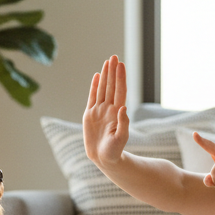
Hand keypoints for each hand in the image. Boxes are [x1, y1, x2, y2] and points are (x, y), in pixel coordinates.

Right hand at [82, 55, 129, 171]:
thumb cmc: (115, 151)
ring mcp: (100, 111)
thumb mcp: (121, 138)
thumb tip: (123, 108)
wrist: (104, 158)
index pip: (120, 91)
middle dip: (113, 71)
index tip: (120, 65)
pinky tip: (97, 76)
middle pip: (112, 86)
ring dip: (105, 75)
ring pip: (103, 89)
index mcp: (118, 112)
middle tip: (114, 56)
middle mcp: (109, 109)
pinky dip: (94, 86)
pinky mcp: (90, 115)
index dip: (120, 78)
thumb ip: (123, 123)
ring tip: (107, 62)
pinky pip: (92, 97)